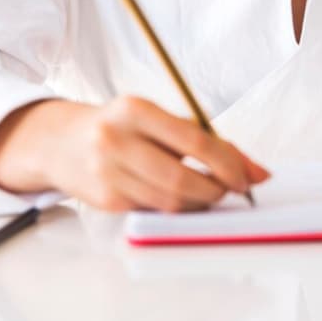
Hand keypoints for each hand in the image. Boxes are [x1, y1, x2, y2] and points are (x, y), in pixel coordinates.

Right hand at [0, 96, 269, 211]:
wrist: (61, 142)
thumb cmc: (124, 129)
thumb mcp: (161, 121)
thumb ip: (209, 141)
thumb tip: (260, 173)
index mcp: (135, 109)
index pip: (194, 141)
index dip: (228, 165)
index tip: (248, 179)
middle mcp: (115, 139)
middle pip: (182, 179)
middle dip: (216, 191)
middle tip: (230, 191)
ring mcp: (106, 172)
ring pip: (169, 202)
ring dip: (199, 204)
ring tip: (207, 194)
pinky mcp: (104, 200)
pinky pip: (154, 211)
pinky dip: (176, 210)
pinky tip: (180, 199)